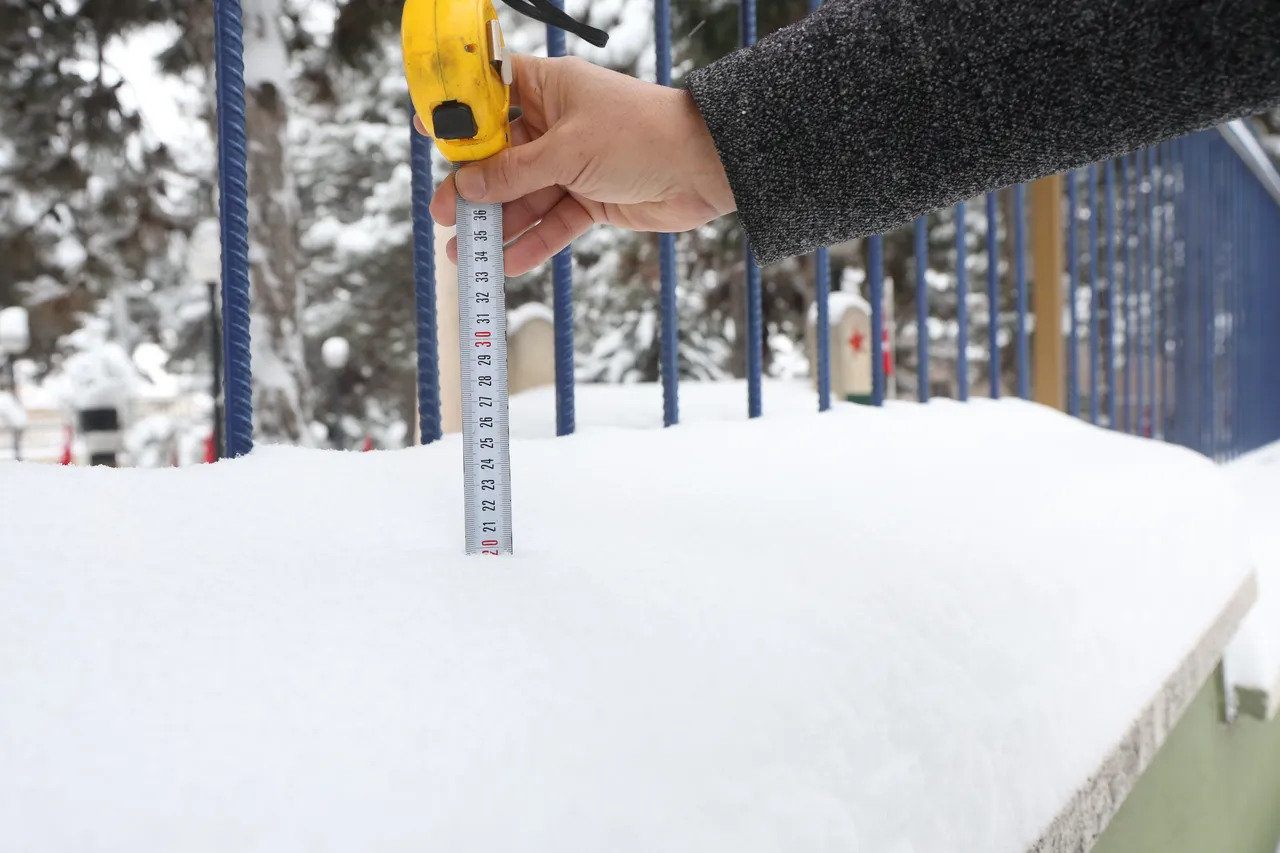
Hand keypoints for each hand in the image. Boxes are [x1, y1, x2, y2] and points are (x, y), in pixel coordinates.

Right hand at [418, 55, 735, 276]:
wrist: (704, 169)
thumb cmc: (641, 136)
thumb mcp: (568, 151)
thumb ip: (514, 173)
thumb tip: (466, 186)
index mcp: (549, 89)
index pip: (491, 95)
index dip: (459, 115)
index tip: (426, 134)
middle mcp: (557, 125)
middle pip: (501, 157)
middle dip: (472, 187)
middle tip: (444, 214)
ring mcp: (574, 164)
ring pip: (524, 196)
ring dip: (497, 224)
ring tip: (466, 253)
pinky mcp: (591, 199)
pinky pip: (553, 223)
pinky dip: (533, 243)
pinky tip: (510, 263)